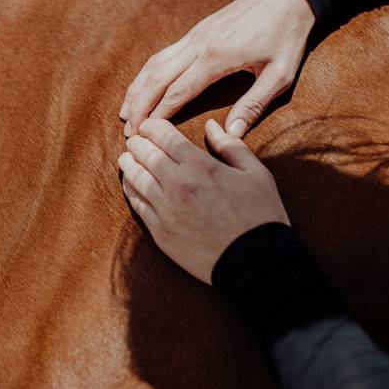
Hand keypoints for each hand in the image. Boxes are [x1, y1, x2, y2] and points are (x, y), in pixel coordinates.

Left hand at [118, 118, 289, 284]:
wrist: (255, 262)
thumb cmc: (260, 215)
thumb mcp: (256, 173)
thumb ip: (231, 145)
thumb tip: (211, 126)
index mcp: (201, 166)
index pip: (163, 135)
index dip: (151, 126)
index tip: (149, 125)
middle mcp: (178, 184)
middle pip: (143, 153)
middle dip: (137, 142)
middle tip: (136, 140)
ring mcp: (166, 209)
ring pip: (133, 177)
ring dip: (128, 163)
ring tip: (128, 158)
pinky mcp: (160, 231)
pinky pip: (136, 203)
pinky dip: (131, 189)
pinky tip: (132, 184)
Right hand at [120, 0, 314, 138]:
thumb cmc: (287, 36)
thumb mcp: (279, 75)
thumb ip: (253, 105)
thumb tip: (231, 134)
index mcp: (217, 57)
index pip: (178, 91)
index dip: (158, 115)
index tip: (145, 135)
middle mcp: (198, 44)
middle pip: (156, 77)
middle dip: (139, 106)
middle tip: (128, 131)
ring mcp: (195, 35)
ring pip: (155, 63)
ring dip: (137, 89)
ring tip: (125, 113)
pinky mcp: (197, 30)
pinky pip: (164, 54)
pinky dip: (148, 73)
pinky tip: (142, 87)